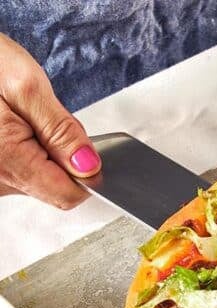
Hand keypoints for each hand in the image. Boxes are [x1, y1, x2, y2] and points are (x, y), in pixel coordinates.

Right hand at [0, 34, 100, 207]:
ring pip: (40, 180)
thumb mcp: (26, 86)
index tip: (83, 147)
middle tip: (40, 118)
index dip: (86, 173)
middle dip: (62, 156)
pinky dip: (28, 152)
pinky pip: (23, 173)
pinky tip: (12, 127)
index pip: (67, 194)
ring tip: (21, 118)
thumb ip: (62, 131)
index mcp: (8, 161)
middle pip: (55, 188)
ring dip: (44, 153)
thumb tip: (89, 166)